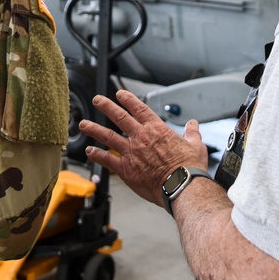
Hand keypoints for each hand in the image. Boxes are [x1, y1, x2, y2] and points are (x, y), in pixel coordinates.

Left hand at [80, 90, 208, 207]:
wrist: (181, 185)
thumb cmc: (189, 167)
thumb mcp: (195, 145)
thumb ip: (192, 132)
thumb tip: (194, 124)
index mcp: (157, 129)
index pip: (139, 108)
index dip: (128, 99)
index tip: (119, 94)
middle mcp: (141, 137)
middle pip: (120, 117)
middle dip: (106, 106)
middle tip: (97, 100)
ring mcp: (131, 152)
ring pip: (108, 136)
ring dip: (94, 129)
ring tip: (83, 124)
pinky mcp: (126, 169)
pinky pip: (107, 159)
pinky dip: (97, 155)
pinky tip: (90, 151)